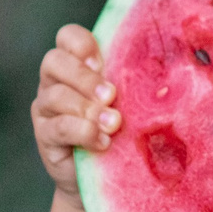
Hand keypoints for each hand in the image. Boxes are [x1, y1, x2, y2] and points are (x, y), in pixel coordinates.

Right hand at [33, 24, 120, 195]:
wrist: (107, 175)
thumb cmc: (122, 128)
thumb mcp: (128, 99)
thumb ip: (132, 80)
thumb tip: (167, 69)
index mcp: (76, 64)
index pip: (67, 37)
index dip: (81, 43)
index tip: (103, 62)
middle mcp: (55, 81)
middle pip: (54, 61)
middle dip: (84, 77)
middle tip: (111, 95)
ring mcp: (46, 108)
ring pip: (55, 95)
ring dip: (88, 108)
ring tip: (113, 123)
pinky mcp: (45, 136)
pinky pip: (57, 127)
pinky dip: (82, 131)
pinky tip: (103, 141)